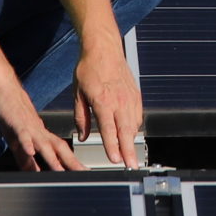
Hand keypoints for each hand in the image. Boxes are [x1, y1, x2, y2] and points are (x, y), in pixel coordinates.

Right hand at [0, 80, 84, 171]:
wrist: (4, 88)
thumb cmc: (13, 113)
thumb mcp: (19, 141)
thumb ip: (26, 158)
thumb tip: (34, 172)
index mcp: (42, 135)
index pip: (61, 151)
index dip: (73, 162)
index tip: (84, 172)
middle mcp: (39, 132)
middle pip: (59, 148)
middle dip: (71, 162)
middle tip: (82, 173)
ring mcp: (29, 127)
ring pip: (43, 144)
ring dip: (51, 158)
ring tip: (60, 171)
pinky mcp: (16, 123)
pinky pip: (23, 134)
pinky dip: (27, 143)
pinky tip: (30, 151)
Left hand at [72, 40, 144, 168]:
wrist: (105, 48)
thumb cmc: (88, 69)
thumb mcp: (77, 93)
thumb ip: (81, 117)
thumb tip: (82, 136)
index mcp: (102, 100)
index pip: (108, 129)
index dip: (111, 146)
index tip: (114, 160)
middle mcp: (119, 100)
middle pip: (126, 131)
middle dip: (129, 151)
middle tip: (131, 166)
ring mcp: (130, 97)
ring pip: (133, 125)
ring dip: (131, 141)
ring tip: (128, 155)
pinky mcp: (136, 95)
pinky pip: (137, 116)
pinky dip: (134, 127)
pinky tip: (129, 134)